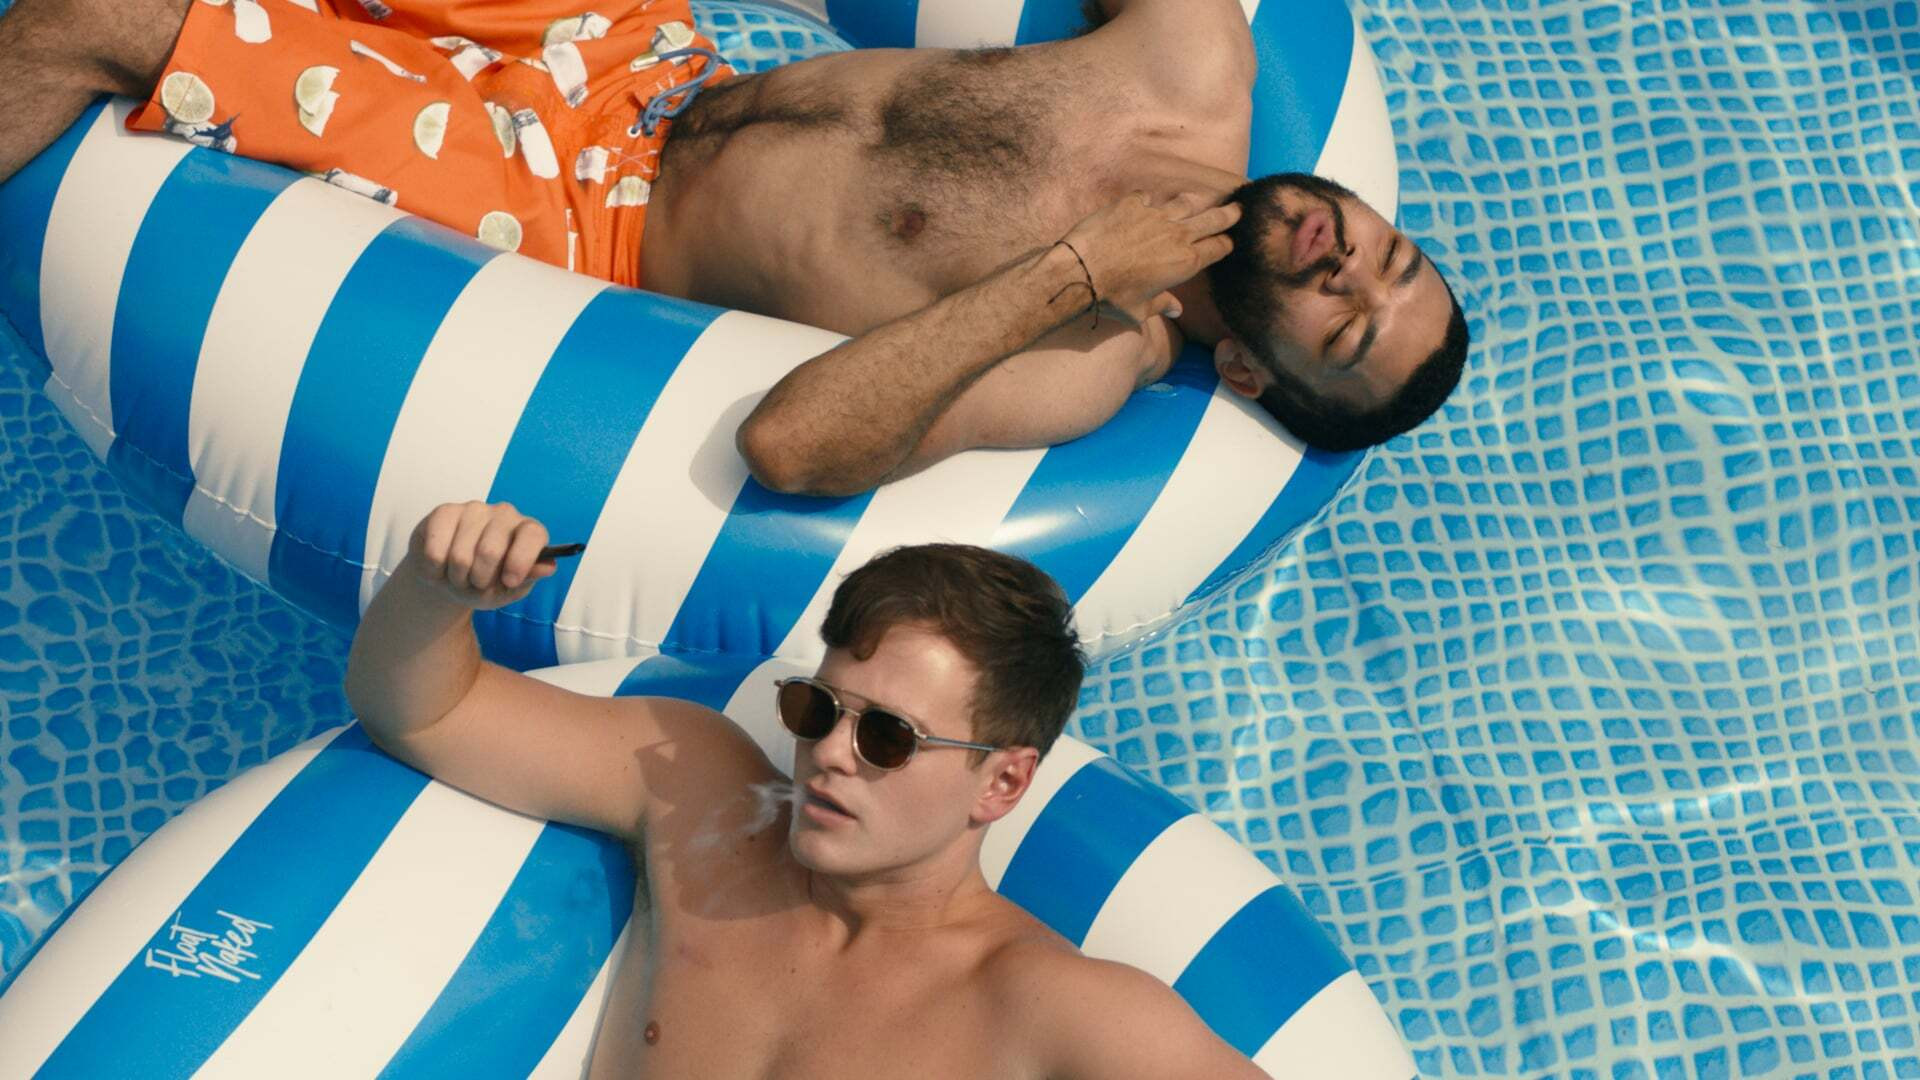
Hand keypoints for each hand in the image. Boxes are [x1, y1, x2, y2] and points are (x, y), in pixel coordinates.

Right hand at [406, 501, 556, 609]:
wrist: (449, 577)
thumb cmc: (486, 583)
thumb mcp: (508, 589)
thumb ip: (527, 578)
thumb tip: (548, 567)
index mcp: (529, 532)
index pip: (533, 535)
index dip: (521, 560)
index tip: (509, 581)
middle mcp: (505, 514)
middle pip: (490, 551)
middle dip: (479, 580)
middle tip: (476, 584)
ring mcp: (474, 509)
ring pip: (460, 555)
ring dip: (456, 578)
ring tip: (458, 577)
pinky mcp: (445, 512)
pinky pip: (435, 550)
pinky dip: (434, 570)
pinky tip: (439, 567)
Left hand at [1058, 192, 1239, 323]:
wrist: (1081, 272)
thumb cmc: (1111, 298)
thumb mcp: (1140, 311)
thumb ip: (1161, 305)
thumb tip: (1175, 309)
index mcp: (1185, 263)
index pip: (1218, 248)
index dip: (1225, 244)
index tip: (1228, 241)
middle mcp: (1177, 235)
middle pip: (1212, 220)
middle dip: (1227, 215)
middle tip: (1238, 208)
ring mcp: (1156, 216)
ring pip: (1185, 203)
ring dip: (1193, 203)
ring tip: (1198, 200)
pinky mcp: (1132, 204)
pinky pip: (1147, 197)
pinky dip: (1149, 201)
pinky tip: (1146, 202)